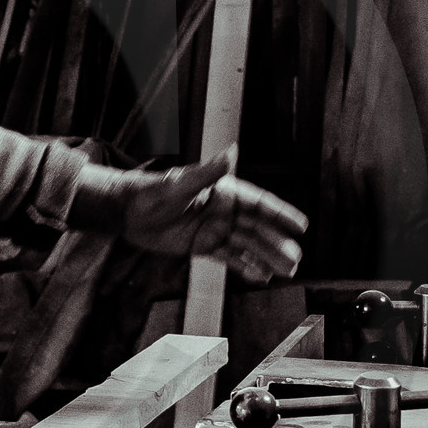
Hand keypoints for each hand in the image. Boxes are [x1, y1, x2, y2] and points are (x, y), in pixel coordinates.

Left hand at [94, 146, 307, 283]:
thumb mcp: (180, 184)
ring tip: (286, 272)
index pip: (259, 203)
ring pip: (247, 245)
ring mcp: (215, 229)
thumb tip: (232, 151)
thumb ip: (208, 173)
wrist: (127, 213)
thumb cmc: (151, 192)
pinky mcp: (203, 246)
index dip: (280, 214)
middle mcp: (223, 210)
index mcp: (223, 191)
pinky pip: (229, 258)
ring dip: (267, 257)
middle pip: (257, 228)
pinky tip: (262, 277)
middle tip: (296, 260)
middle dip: (277, 243)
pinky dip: (246, 267)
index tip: (300, 225)